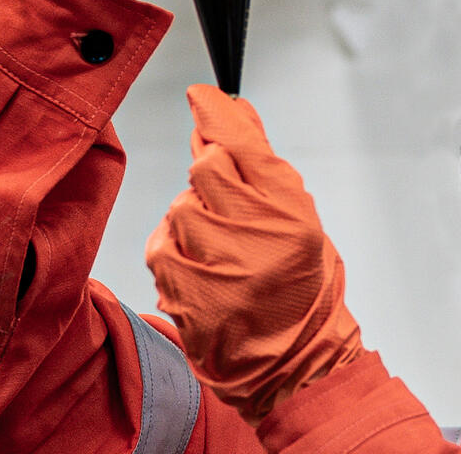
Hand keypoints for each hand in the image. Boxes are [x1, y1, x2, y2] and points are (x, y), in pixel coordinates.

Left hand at [145, 85, 363, 419]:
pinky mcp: (186, 288)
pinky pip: (161, 245)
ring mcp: (220, 262)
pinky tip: (200, 274)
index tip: (201, 96)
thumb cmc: (297, 291)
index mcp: (292, 213)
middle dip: (211, 182)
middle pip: (208, 167)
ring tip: (218, 255)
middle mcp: (260, 234)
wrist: (291, 364)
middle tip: (227, 214)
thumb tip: (235, 109)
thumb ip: (263, 165)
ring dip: (191, 223)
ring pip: (181, 206)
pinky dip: (174, 254)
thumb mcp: (299, 221)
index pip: (247, 145)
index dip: (219, 114)